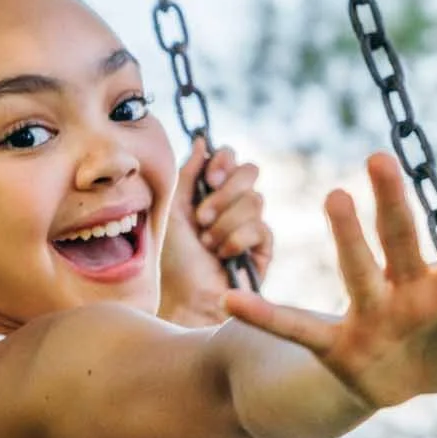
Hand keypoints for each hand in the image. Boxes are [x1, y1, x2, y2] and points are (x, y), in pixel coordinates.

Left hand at [160, 142, 273, 325]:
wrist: (186, 296)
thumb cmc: (173, 257)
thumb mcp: (173, 208)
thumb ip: (188, 173)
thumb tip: (203, 141)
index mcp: (210, 190)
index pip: (231, 158)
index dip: (224, 162)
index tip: (209, 179)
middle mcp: (233, 203)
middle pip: (250, 171)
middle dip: (225, 194)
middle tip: (202, 218)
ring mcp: (251, 223)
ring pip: (254, 200)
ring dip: (224, 224)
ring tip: (208, 245)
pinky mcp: (264, 245)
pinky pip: (260, 227)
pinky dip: (236, 240)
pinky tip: (224, 255)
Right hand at [220, 154, 436, 409]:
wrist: (411, 384)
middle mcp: (407, 286)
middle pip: (400, 240)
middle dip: (393, 204)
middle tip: (381, 159)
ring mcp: (371, 312)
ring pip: (356, 272)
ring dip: (346, 239)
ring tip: (334, 198)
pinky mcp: (339, 345)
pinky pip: (299, 330)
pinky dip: (267, 317)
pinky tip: (232, 302)